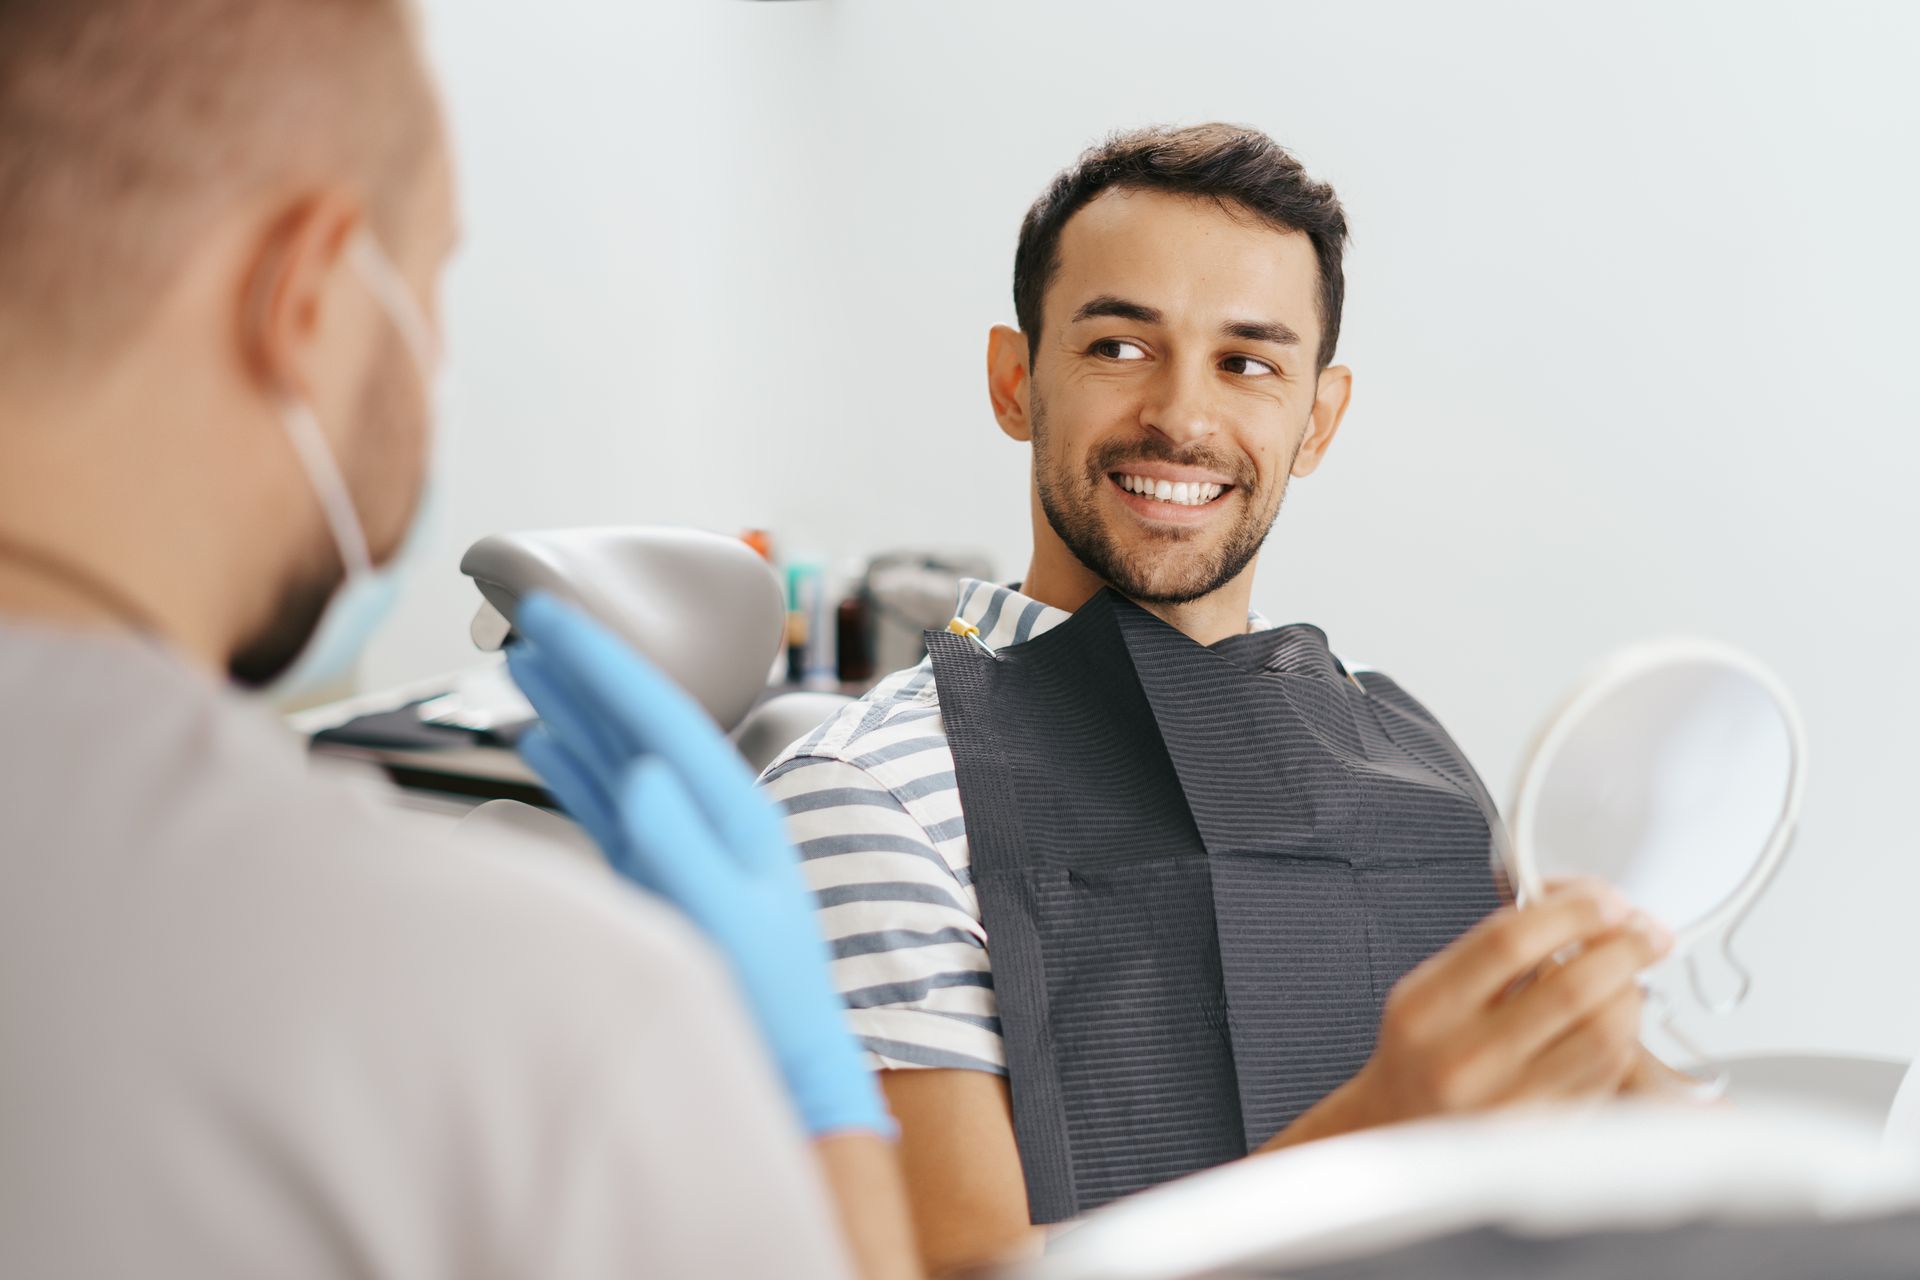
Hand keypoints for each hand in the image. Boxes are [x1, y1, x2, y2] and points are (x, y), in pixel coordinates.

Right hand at [504, 592, 892, 1139]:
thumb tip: (640, 770)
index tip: (556, 614)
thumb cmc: (766, 1001)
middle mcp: (705, 812)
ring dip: (572, 707)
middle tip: (528, 611)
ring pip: (614, 754)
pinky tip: (540, 741)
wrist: (785, 1060)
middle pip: (636, 721)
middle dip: (585, 666)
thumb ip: (682, 848)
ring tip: (524, 663)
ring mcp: (677, 838)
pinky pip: (603, 803)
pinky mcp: (655, 870)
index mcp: (732, 810)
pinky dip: (570, 768)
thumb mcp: (725, 923)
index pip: (662, 716)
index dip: (607, 661)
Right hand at [1341, 880, 1672, 1125]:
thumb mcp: (1429, 989)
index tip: (1605, 900)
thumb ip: (1492, 950)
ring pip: (1603, 1033)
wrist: (1400, 1129)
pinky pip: (1608, 1074)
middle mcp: (1464, 1058)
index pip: (1509, 941)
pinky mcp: (1545, 1130)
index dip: (1571, 911)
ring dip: (1629, 993)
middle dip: (1625, 948)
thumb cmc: (1422, 1053)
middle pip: (1571, 988)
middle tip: (1647, 931)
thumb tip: (1577, 907)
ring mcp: (1508, 1101)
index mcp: (1427, 1008)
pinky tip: (1615, 1021)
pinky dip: (1624, 1037)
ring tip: (1627, 978)